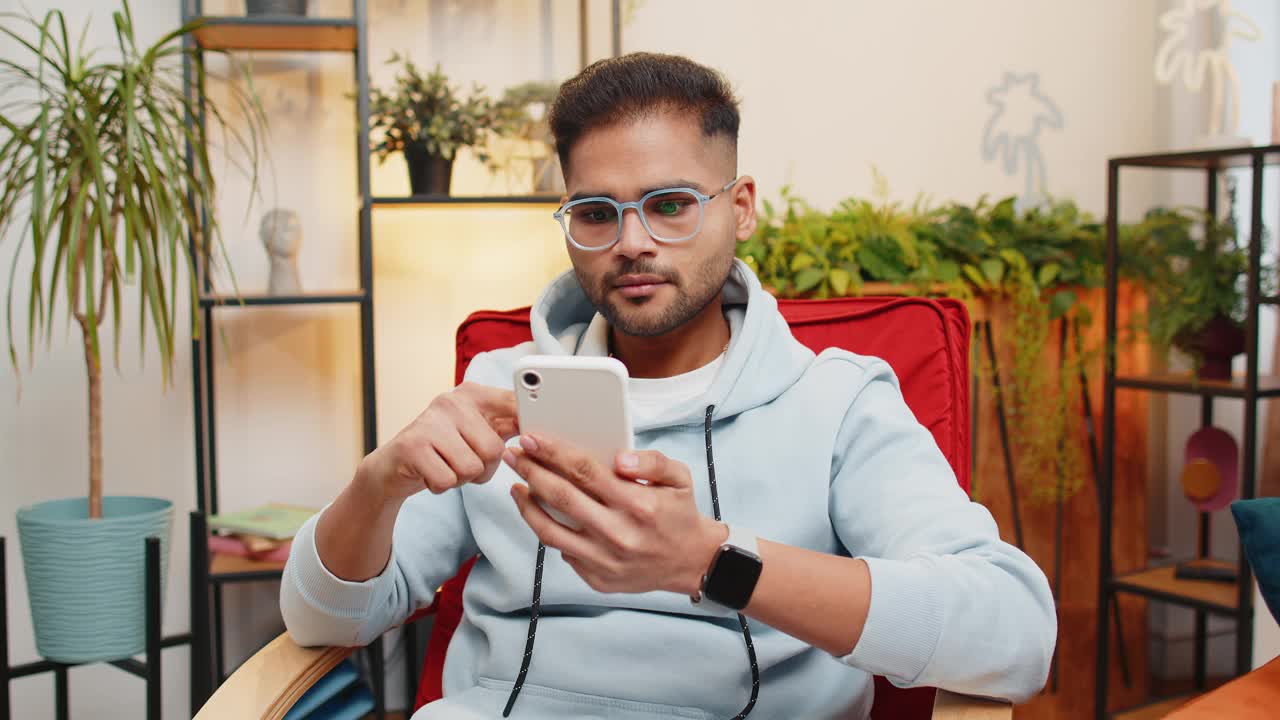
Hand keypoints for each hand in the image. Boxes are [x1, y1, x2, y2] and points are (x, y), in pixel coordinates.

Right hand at [358, 382, 519, 501]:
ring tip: (445, 466)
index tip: (533, 438)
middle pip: (494, 449)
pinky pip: (448, 480)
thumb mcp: (476, 432)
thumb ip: (507, 425)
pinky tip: (429, 473)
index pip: (514, 405)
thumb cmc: (443, 451)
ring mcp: (430, 421)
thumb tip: (543, 428)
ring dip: (461, 479)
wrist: (393, 467)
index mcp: (472, 394)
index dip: (528, 424)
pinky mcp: (413, 446)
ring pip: (472, 467)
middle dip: (482, 468)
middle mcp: (451, 401)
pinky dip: (441, 486)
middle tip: (461, 462)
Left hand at [503, 434, 726, 596]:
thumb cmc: (680, 515)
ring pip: (550, 531)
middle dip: (531, 472)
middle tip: (514, 455)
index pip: (585, 471)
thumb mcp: (680, 477)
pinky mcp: (598, 578)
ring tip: (517, 486)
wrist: (691, 563)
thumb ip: (652, 461)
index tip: (532, 438)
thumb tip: (620, 458)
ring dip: (527, 505)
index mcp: (638, 504)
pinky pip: (562, 551)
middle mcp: (618, 534)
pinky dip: (547, 530)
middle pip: (561, 497)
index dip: (553, 453)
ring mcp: (605, 560)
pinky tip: (540, 513)